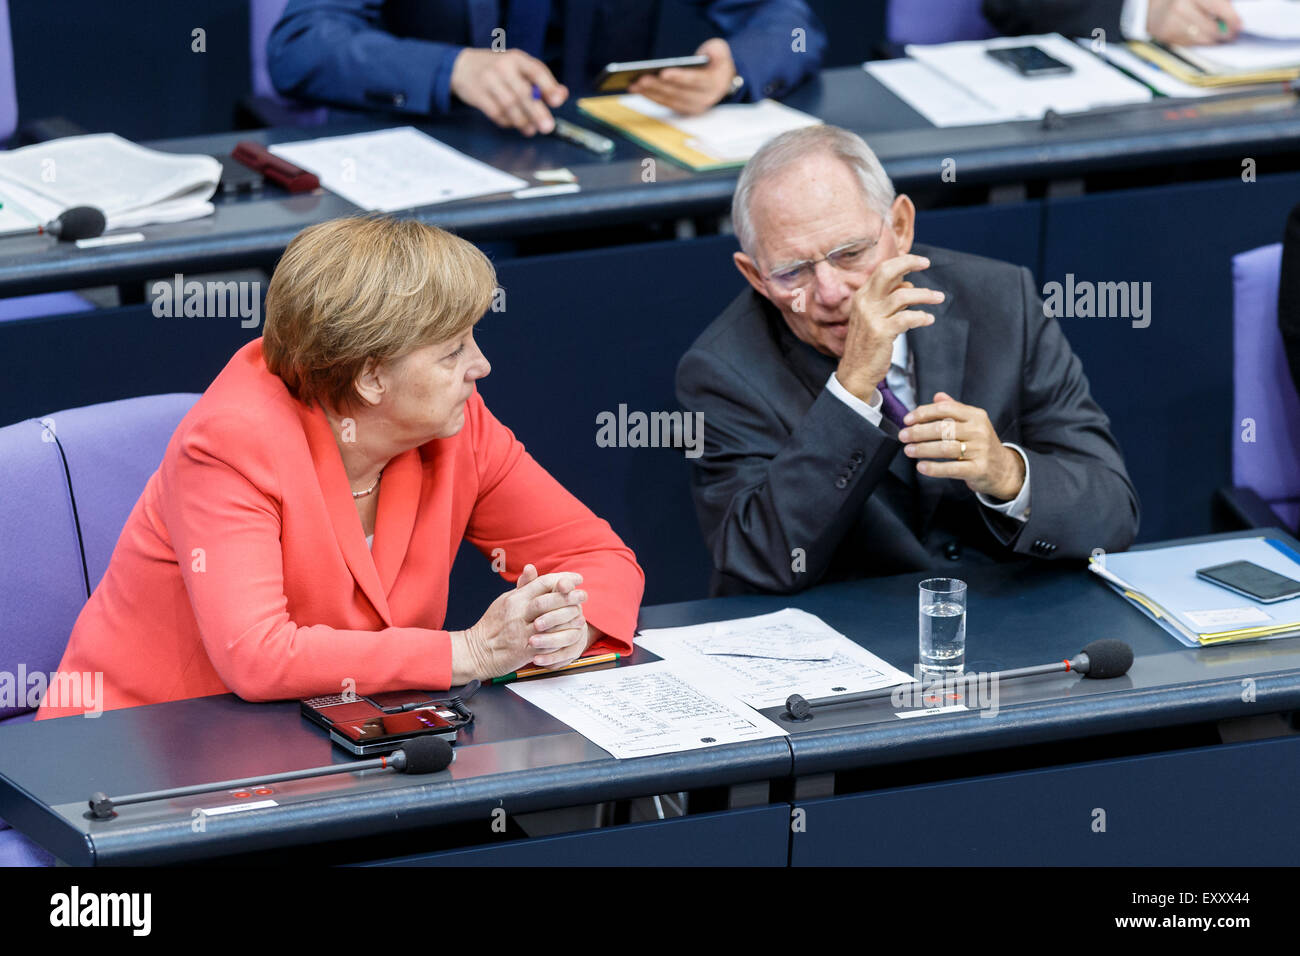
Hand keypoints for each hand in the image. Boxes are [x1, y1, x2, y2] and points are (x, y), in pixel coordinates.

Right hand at [449, 48, 567, 134]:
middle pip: (523, 92)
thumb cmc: (498, 69)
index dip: (548, 86)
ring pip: (509, 105)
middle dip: (537, 112)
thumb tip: (561, 95)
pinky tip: (513, 124)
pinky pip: (496, 113)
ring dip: (523, 121)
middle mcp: (503, 67)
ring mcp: (488, 80)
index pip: (536, 71)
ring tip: (531, 130)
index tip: (558, 101)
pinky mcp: (477, 95)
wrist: (462, 66)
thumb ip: (539, 80)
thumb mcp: (518, 67)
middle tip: (548, 127)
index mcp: (517, 58)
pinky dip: (507, 122)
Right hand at [451, 564, 587, 680]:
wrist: (477, 651)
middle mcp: (518, 613)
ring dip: (568, 617)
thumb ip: (522, 587)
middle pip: (548, 600)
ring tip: (581, 615)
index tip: (577, 578)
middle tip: (584, 595)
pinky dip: (561, 638)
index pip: (542, 582)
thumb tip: (532, 567)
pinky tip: (572, 635)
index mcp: (514, 599)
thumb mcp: (504, 601)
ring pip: (550, 620)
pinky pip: (547, 642)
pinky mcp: (524, 649)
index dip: (563, 579)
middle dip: (570, 596)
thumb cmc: (492, 625)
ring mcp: (521, 631)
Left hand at [629, 38, 736, 114]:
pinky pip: (663, 103)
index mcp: (714, 83)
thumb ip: (715, 50)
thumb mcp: (719, 50)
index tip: (663, 72)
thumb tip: (704, 53)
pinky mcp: (681, 109)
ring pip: (668, 100)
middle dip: (657, 86)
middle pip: (677, 93)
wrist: (722, 79)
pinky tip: (636, 88)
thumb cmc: (716, 61)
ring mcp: (692, 107)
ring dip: (649, 93)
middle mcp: (704, 99)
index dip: (679, 77)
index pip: (695, 81)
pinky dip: (649, 96)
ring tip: (633, 84)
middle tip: (640, 78)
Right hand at [835, 253, 943, 401]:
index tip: (920, 262)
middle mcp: (864, 303)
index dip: (902, 261)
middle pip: (887, 272)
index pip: (882, 270)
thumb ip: (888, 299)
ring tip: (939, 297)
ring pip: (903, 295)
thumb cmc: (867, 344)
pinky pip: (907, 318)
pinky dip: (921, 317)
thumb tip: (908, 284)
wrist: (855, 372)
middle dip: (909, 263)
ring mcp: (872, 317)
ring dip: (925, 294)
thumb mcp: (873, 316)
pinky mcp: (881, 333)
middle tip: (927, 264)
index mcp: (862, 296)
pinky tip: (928, 319)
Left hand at [898, 391, 1024, 500]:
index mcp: (976, 415)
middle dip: (919, 432)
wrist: (1003, 469)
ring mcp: (980, 450)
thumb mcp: (972, 423)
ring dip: (923, 449)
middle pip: (943, 428)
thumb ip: (954, 409)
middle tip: (903, 436)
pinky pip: (952, 468)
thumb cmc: (981, 444)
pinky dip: (934, 468)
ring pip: (945, 448)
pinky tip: (921, 466)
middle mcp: (979, 431)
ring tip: (908, 450)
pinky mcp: (978, 469)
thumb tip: (937, 396)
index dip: (923, 413)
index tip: (907, 420)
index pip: (945, 409)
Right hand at [1147, 0, 1240, 44]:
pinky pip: (1190, 44)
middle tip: (1231, 33)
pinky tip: (1200, 34)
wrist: (1153, 4)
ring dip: (1213, 39)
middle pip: (1211, 28)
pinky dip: (1198, 41)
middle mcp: (1180, 7)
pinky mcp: (1166, 35)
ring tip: (1218, 35)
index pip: (1217, 7)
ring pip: (1201, 39)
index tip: (1239, 25)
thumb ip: (1219, 2)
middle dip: (1224, 33)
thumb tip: (1233, 17)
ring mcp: (1171, 23)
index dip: (1231, 18)